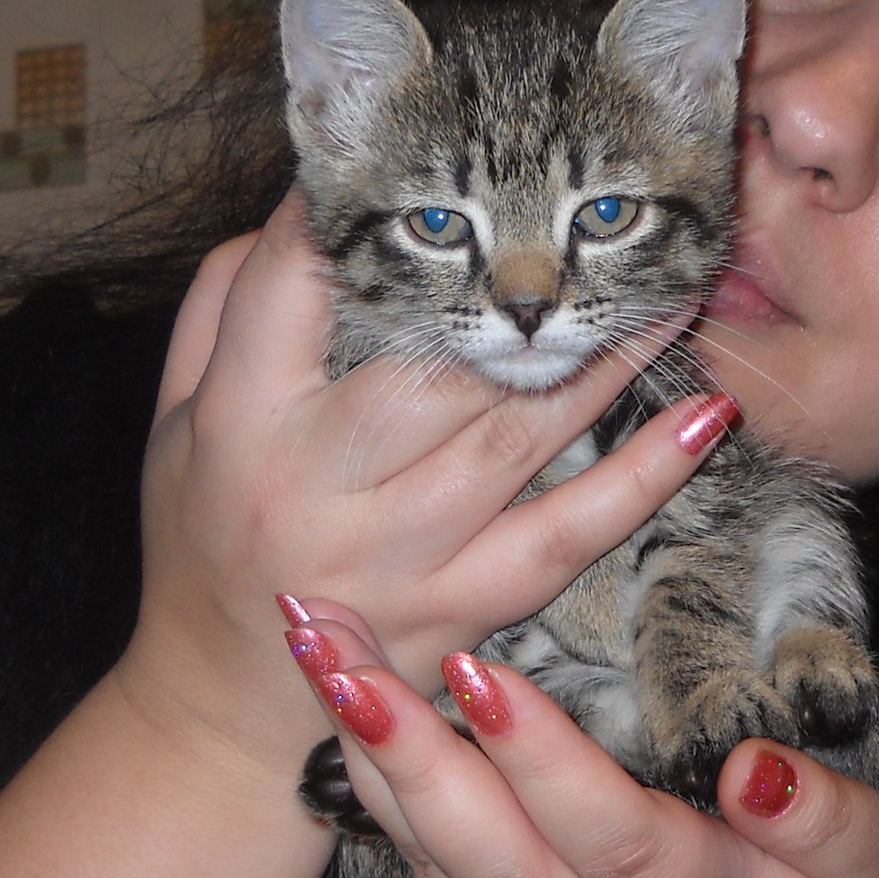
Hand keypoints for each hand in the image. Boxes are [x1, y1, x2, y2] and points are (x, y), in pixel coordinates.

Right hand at [111, 195, 727, 780]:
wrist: (225, 712)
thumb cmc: (204, 535)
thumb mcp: (176, 420)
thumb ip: (222, 307)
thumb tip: (307, 209)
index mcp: (239, 421)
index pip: (296, 283)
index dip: (359, 211)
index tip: (414, 166)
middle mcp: (320, 487)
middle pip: (427, 360)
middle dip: (509, 282)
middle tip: (586, 208)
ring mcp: (401, 557)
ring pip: (513, 433)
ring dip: (602, 354)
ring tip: (673, 284)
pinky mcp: (463, 610)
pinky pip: (568, 536)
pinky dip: (642, 478)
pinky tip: (702, 419)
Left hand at [281, 612, 878, 877]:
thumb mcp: (864, 876)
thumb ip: (826, 820)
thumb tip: (758, 769)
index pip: (612, 837)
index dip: (545, 763)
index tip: (479, 672)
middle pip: (493, 858)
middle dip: (413, 759)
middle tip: (344, 660)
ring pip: (438, 863)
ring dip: (368, 760)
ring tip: (314, 647)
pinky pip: (419, 863)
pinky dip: (367, 784)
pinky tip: (328, 696)